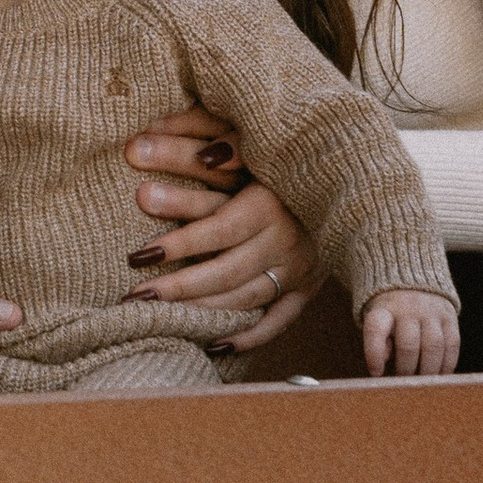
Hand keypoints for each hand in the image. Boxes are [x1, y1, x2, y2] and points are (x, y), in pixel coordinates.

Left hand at [122, 116, 317, 348]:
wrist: (346, 170)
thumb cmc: (279, 149)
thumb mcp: (247, 137)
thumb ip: (200, 142)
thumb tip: (139, 144)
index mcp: (271, 201)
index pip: (217, 229)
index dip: (178, 244)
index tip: (138, 255)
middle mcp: (288, 239)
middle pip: (228, 271)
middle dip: (179, 287)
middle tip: (136, 296)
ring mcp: (300, 267)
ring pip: (247, 298)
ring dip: (202, 312)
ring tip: (159, 317)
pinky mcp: (309, 286)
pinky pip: (278, 320)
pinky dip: (248, 336)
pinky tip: (213, 344)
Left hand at [363, 286, 460, 378]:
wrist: (415, 280)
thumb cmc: (390, 313)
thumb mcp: (376, 321)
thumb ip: (377, 342)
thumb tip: (380, 366)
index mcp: (383, 309)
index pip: (376, 329)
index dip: (374, 354)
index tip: (375, 373)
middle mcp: (408, 307)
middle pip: (408, 344)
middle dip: (406, 369)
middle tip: (403, 383)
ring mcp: (431, 310)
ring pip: (433, 347)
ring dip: (427, 371)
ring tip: (421, 382)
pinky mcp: (449, 316)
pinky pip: (451, 345)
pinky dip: (446, 365)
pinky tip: (438, 375)